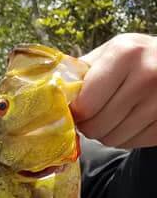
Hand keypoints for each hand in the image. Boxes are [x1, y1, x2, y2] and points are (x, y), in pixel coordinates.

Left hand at [71, 33, 156, 149]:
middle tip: (93, 115)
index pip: (85, 105)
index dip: (76, 112)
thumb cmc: (137, 58)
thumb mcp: (111, 53)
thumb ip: (81, 73)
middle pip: (96, 126)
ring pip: (113, 140)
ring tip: (113, 116)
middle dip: (89, 125)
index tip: (77, 109)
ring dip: (106, 134)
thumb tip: (50, 97)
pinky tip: (130, 121)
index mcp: (125, 53)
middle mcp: (147, 75)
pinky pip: (132, 144)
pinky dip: (126, 139)